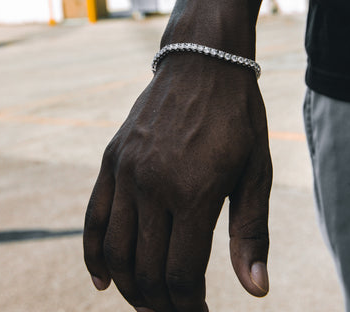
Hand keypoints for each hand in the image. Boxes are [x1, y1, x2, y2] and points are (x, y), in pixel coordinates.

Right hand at [83, 54, 271, 311]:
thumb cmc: (237, 116)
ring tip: (147, 301)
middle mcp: (152, 185)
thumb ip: (252, 231)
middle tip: (177, 311)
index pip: (182, 274)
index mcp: (195, 192)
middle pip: (146, 270)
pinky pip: (93, 218)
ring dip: (130, 288)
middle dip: (162, 304)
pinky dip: (94, 255)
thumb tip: (257, 290)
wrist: (203, 63)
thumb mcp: (256, 170)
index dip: (191, 307)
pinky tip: (103, 279)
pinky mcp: (112, 159)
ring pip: (115, 252)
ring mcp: (126, 171)